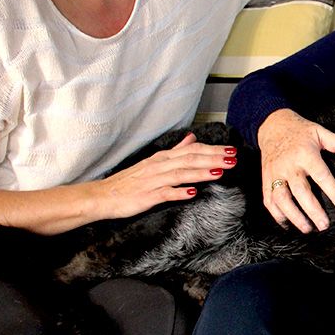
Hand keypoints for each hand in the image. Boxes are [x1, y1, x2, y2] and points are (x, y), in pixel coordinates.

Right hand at [94, 132, 236, 219]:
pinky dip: (178, 192)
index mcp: (163, 158)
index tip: (231, 150)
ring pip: (180, 174)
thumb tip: (192, 138)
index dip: (212, 150)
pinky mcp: (145, 196)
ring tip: (219, 172)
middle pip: (190, 159)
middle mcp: (159, 166)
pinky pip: (164, 193)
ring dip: (200, 172)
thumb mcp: (154, 162)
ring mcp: (152, 181)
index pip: (192, 150)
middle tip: (233, 159)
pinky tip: (192, 193)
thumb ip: (176, 151)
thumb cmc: (130, 181)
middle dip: (213, 158)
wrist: (102, 196)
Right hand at [256, 108, 334, 232]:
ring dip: (294, 216)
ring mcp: (275, 174)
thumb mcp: (319, 131)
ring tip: (307, 229)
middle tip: (324, 225)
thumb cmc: (299, 131)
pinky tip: (287, 224)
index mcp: (305, 154)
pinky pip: (268, 201)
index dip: (332, 190)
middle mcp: (288, 166)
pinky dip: (276, 215)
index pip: (320, 175)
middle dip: (313, 210)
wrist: (271, 125)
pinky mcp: (265, 180)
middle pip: (301, 191)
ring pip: (282, 199)